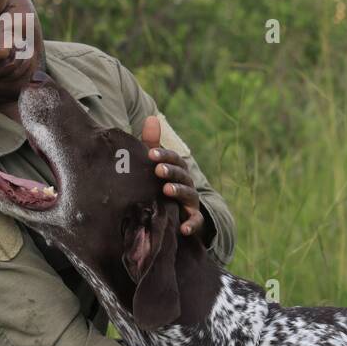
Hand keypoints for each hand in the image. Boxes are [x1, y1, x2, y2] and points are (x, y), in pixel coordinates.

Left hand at [141, 115, 205, 238]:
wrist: (180, 215)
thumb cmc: (163, 185)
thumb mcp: (157, 166)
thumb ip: (153, 144)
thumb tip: (150, 117)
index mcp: (178, 170)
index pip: (174, 159)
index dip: (164, 155)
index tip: (151, 154)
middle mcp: (187, 184)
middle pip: (182, 175)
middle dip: (171, 171)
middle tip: (158, 170)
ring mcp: (191, 202)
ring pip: (188, 195)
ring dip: (179, 191)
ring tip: (167, 190)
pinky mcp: (193, 220)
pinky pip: (195, 222)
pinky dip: (191, 225)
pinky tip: (183, 228)